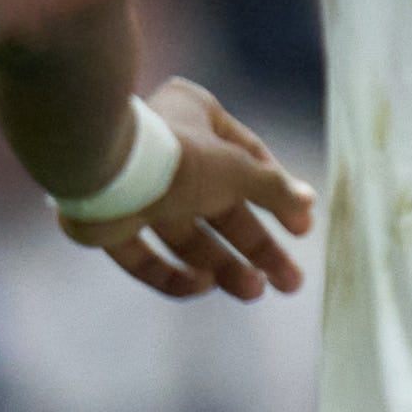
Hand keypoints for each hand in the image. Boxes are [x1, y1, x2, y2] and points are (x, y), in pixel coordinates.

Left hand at [59, 78, 318, 301]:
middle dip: (255, 246)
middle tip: (290, 282)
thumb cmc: (181, 157)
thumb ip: (274, 190)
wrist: (103, 173)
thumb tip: (308, 203)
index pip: (250, 160)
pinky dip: (172, 274)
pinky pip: (145, 256)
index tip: (302, 229)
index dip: (277, 198)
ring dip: (223, 265)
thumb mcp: (241, 170)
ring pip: (187, 236)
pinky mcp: (110, 224)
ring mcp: (138, 191)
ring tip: (254, 292)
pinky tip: (201, 287)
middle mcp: (170, 152)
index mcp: (200, 119)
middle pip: (221, 207)